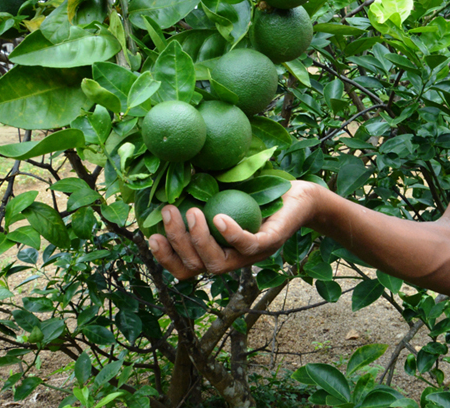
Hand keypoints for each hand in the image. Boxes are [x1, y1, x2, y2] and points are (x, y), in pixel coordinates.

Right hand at [148, 180, 317, 280]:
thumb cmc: (257, 194)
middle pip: (196, 266)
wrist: (298, 195)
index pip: (185, 268)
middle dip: (177, 241)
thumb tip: (163, 182)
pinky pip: (247, 244)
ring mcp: (251, 255)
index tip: (151, 236)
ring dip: (199, 239)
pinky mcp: (270, 243)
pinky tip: (219, 217)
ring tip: (191, 211)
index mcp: (218, 252)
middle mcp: (232, 260)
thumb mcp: (222, 195)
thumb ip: (199, 195)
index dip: (165, 258)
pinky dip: (231, 233)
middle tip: (169, 210)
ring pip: (217, 263)